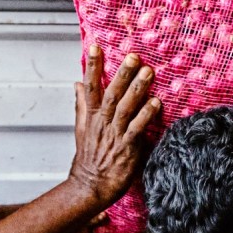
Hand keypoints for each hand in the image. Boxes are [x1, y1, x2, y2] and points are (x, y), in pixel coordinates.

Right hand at [67, 46, 160, 207]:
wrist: (90, 186)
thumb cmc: (89, 157)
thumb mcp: (81, 129)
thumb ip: (81, 104)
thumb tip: (76, 83)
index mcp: (91, 117)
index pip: (90, 87)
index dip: (93, 67)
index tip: (95, 47)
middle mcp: (102, 123)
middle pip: (111, 93)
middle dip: (122, 74)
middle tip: (133, 56)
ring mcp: (114, 135)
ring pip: (125, 108)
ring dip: (137, 89)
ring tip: (148, 72)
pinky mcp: (126, 148)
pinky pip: (136, 129)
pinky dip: (145, 115)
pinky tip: (156, 103)